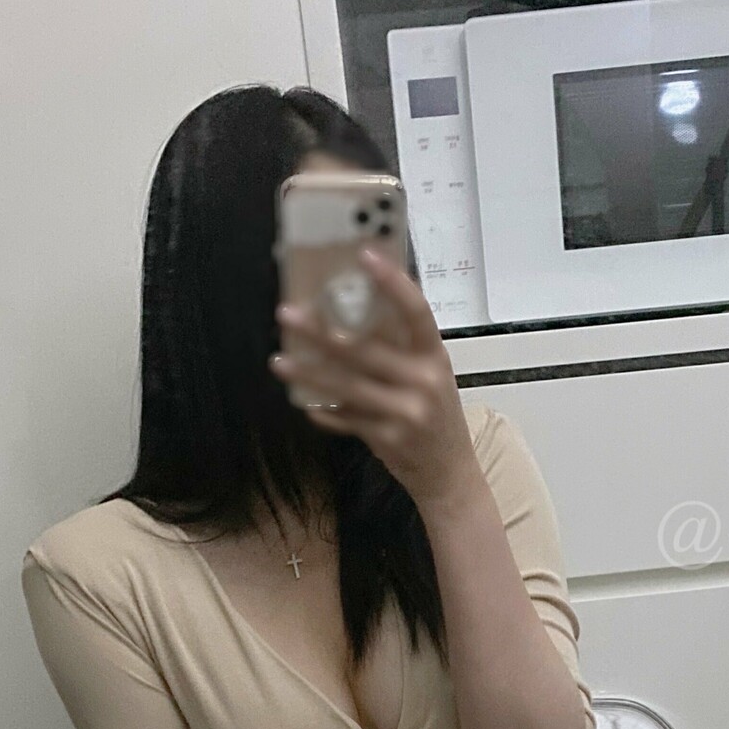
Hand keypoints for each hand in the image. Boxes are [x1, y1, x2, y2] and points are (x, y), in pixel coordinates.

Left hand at [269, 247, 481, 513]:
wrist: (449, 473)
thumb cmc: (435, 416)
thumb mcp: (431, 376)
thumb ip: (401, 349)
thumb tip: (351, 314)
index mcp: (434, 356)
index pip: (416, 311)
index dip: (392, 282)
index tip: (364, 255)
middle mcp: (423, 381)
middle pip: (364, 349)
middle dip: (320, 332)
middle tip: (287, 314)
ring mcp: (405, 412)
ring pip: (346, 386)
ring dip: (308, 373)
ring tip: (279, 361)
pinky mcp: (388, 439)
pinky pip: (346, 419)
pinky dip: (323, 411)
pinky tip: (303, 401)